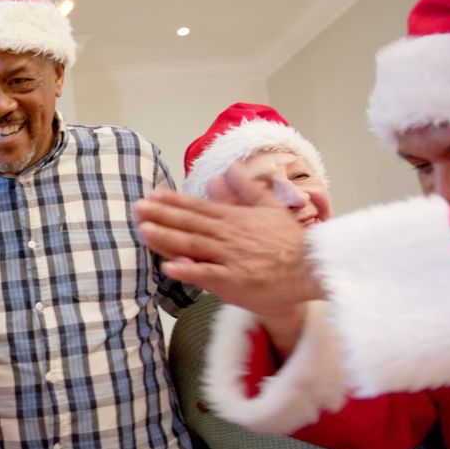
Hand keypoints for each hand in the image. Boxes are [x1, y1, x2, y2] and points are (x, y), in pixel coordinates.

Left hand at [134, 165, 324, 315]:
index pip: (197, 208)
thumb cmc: (290, 242)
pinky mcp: (234, 280)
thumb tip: (231, 168)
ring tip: (144, 230)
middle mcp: (227, 235)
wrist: (312, 268)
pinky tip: (168, 267)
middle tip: (136, 209)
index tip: (151, 195)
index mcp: (234, 219)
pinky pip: (207, 274)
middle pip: (189, 223)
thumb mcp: (270, 208)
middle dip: (161, 215)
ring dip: (167, 237)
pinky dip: (188, 271)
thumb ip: (248, 189)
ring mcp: (229, 257)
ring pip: (193, 245)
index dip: (172, 201)